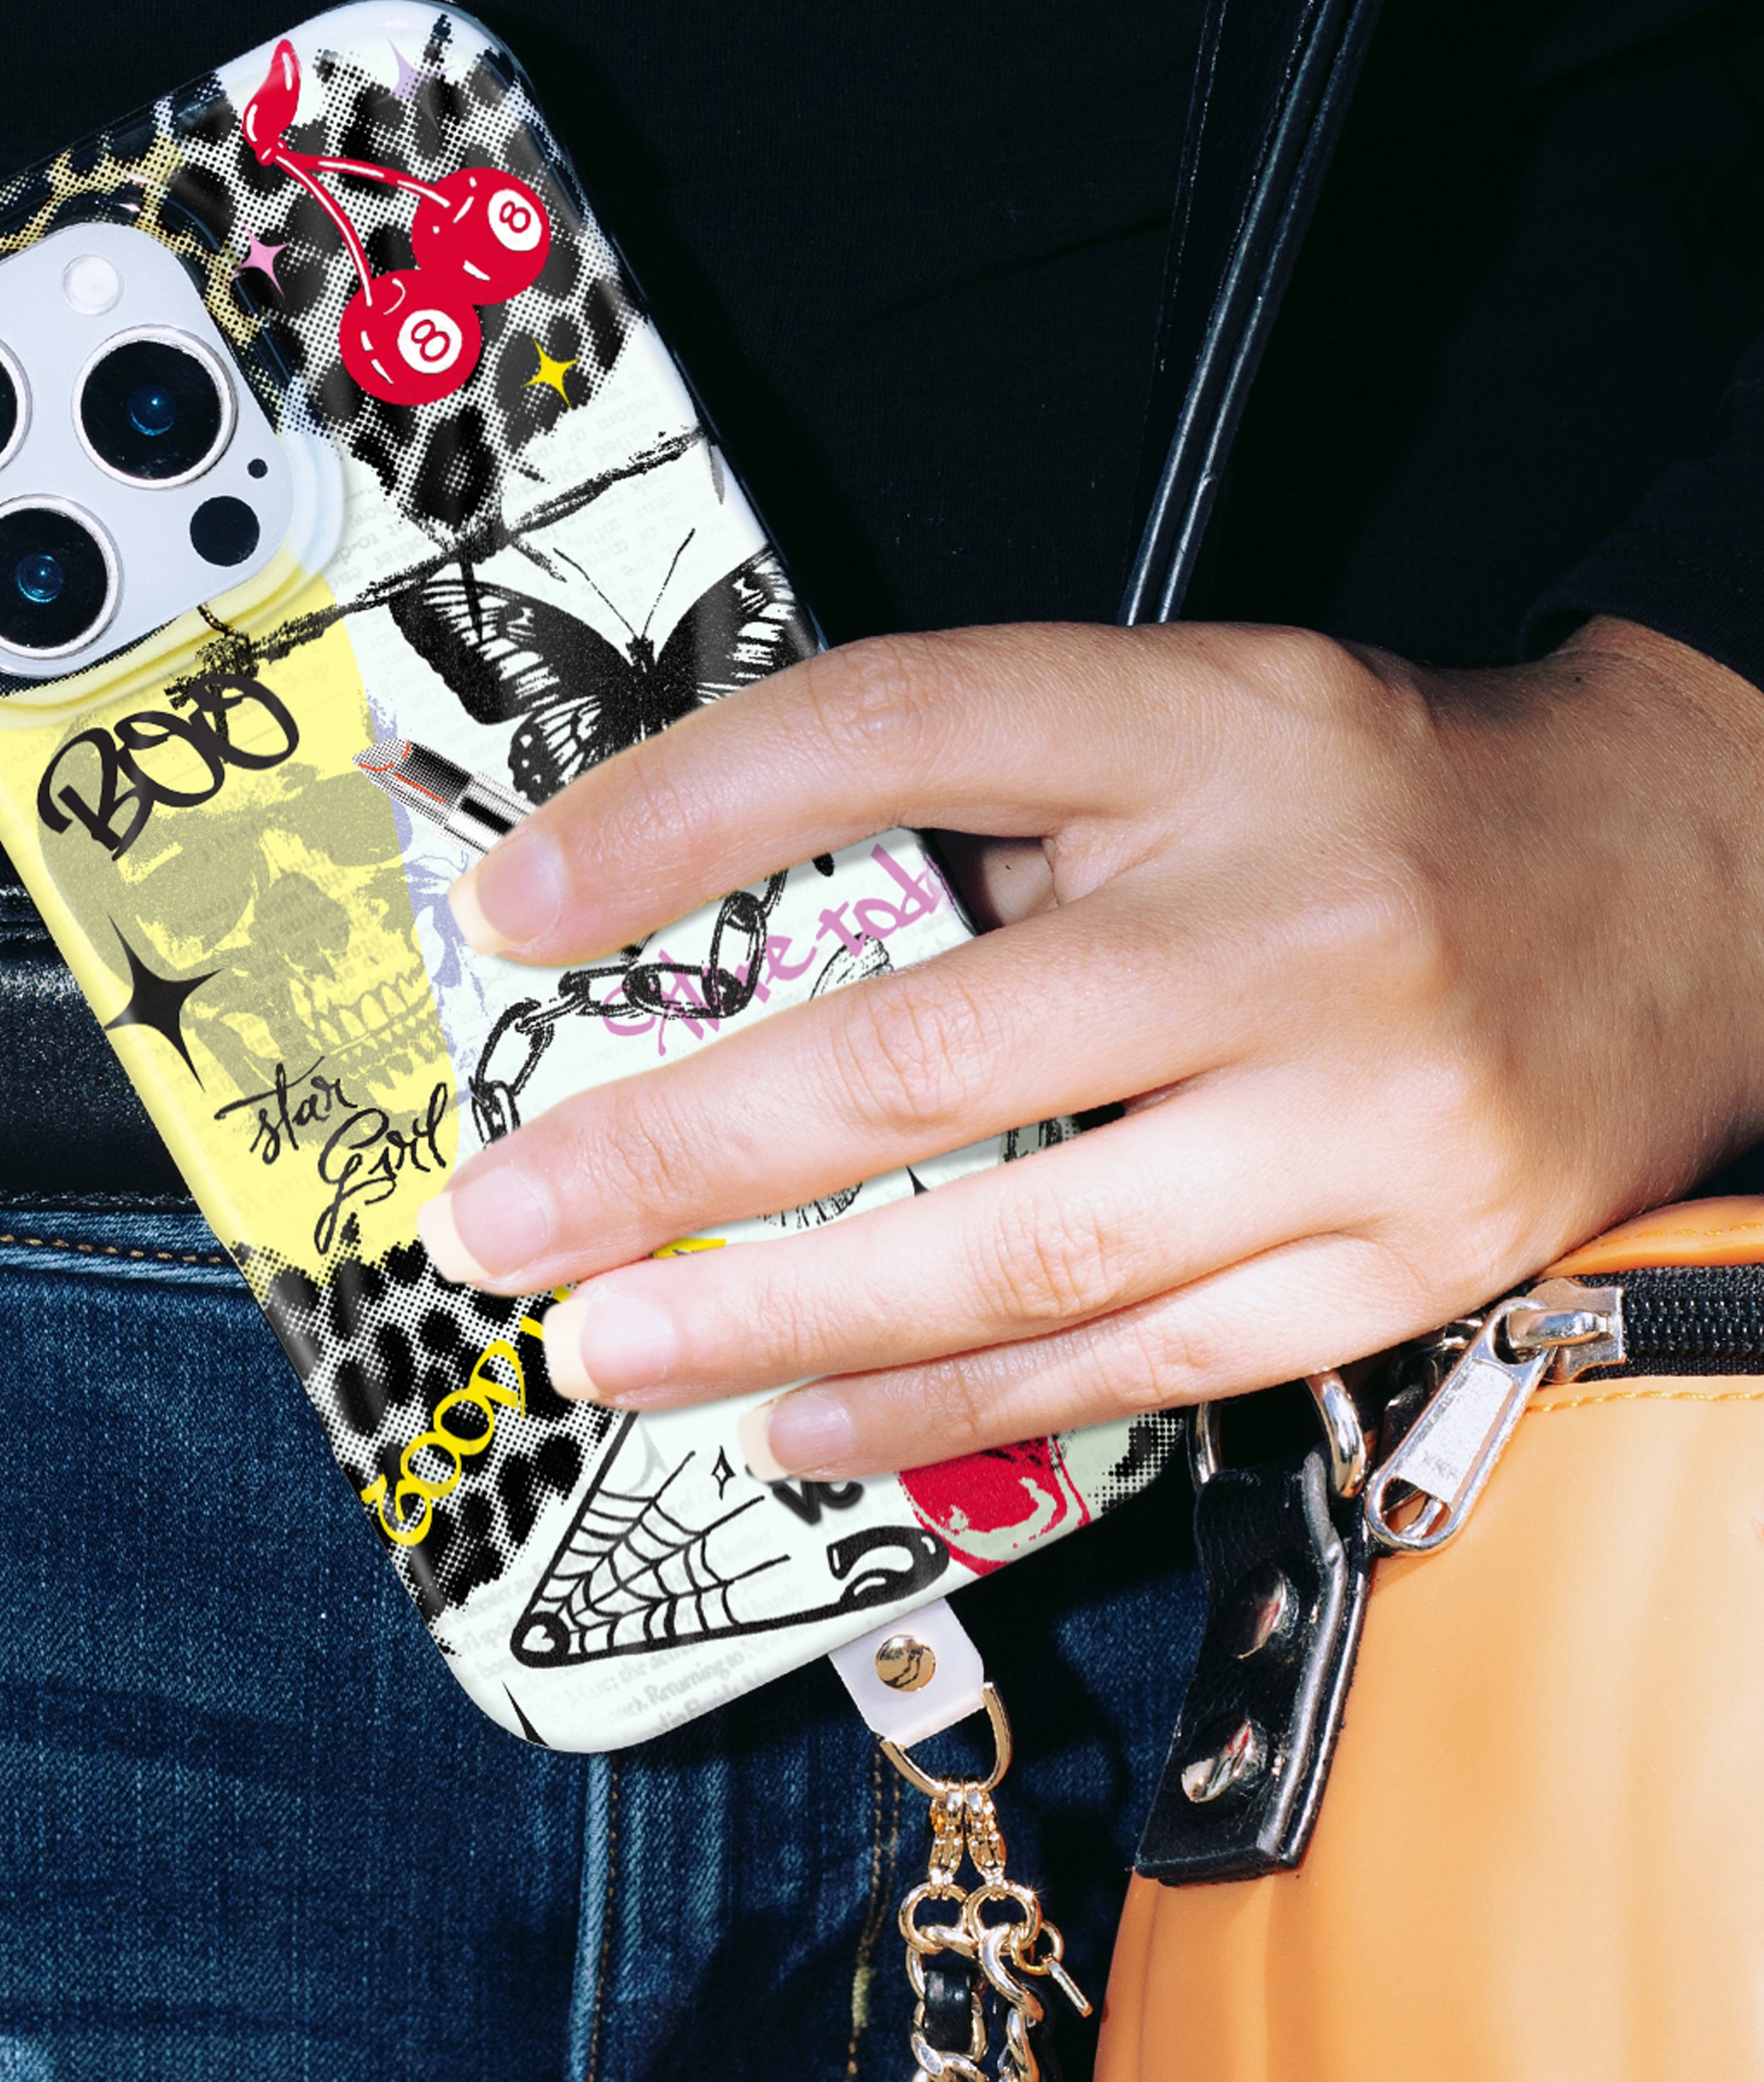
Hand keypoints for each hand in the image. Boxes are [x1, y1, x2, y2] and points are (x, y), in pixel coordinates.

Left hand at [413, 617, 1763, 1479]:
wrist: (1675, 882)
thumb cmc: (1365, 801)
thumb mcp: (1178, 728)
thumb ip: (977, 809)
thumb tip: (706, 932)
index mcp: (1202, 730)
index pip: (890, 731)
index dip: (675, 814)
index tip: (513, 905)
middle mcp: (1289, 921)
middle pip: (930, 1044)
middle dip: (679, 1151)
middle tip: (505, 1218)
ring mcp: (1361, 1114)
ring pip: (1027, 1248)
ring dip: (784, 1317)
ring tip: (611, 1347)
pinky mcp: (1405, 1263)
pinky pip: (1142, 1363)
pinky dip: (953, 1405)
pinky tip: (803, 1423)